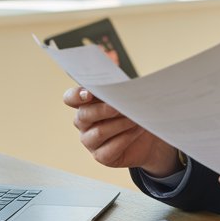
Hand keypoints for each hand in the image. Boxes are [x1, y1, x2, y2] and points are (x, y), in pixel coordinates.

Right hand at [62, 87, 178, 176]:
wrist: (149, 139)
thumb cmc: (134, 112)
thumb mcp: (127, 96)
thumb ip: (118, 83)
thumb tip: (116, 64)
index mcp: (85, 104)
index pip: (70, 98)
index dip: (76, 95)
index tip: (89, 93)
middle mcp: (83, 123)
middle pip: (84, 115)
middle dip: (104, 109)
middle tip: (120, 106)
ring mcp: (90, 141)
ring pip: (99, 132)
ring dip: (119, 124)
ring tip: (135, 118)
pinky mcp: (101, 156)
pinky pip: (110, 148)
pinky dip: (125, 138)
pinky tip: (136, 131)